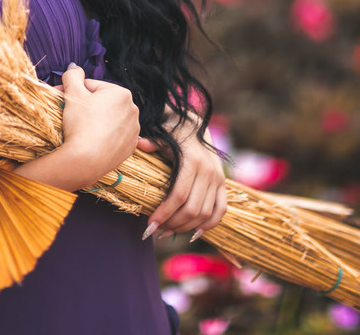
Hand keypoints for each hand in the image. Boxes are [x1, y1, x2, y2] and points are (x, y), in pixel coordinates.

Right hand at [58, 65, 140, 185]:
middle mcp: (133, 110)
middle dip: (87, 106)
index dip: (75, 92)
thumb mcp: (72, 94)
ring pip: (109, 119)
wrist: (86, 160)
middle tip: (71, 114)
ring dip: (97, 120)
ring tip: (82, 129)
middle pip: (103, 103)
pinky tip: (92, 140)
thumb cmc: (80, 123)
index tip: (62, 98)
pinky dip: (104, 136)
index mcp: (122, 93)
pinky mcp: (130, 147)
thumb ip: (72, 75)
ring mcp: (133, 130)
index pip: (93, 87)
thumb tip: (73, 66)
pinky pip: (115, 136)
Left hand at [137, 113, 226, 240]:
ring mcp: (218, 179)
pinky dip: (209, 224)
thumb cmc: (173, 133)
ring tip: (168, 231)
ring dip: (186, 227)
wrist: (195, 126)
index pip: (178, 196)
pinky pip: (220, 210)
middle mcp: (208, 171)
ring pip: (206, 213)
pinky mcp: (223, 184)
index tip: (149, 225)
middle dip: (173, 224)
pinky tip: (193, 233)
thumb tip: (136, 142)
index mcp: (192, 161)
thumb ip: (151, 143)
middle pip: (192, 209)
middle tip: (157, 230)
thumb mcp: (162, 136)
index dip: (164, 213)